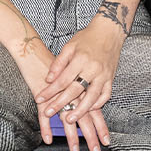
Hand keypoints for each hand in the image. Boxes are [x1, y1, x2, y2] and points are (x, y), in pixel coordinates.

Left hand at [36, 25, 120, 150]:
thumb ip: (59, 63)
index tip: (39, 99)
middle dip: (60, 103)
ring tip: (70, 119)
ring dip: (80, 110)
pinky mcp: (111, 78)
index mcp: (80, 59)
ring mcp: (103, 75)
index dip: (50, 91)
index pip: (62, 79)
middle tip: (49, 112)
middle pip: (75, 90)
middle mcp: (92, 68)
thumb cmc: (87, 38)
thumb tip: (49, 79)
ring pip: (92, 97)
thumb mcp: (69, 46)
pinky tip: (89, 110)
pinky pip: (105, 95)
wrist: (109, 32)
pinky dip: (97, 104)